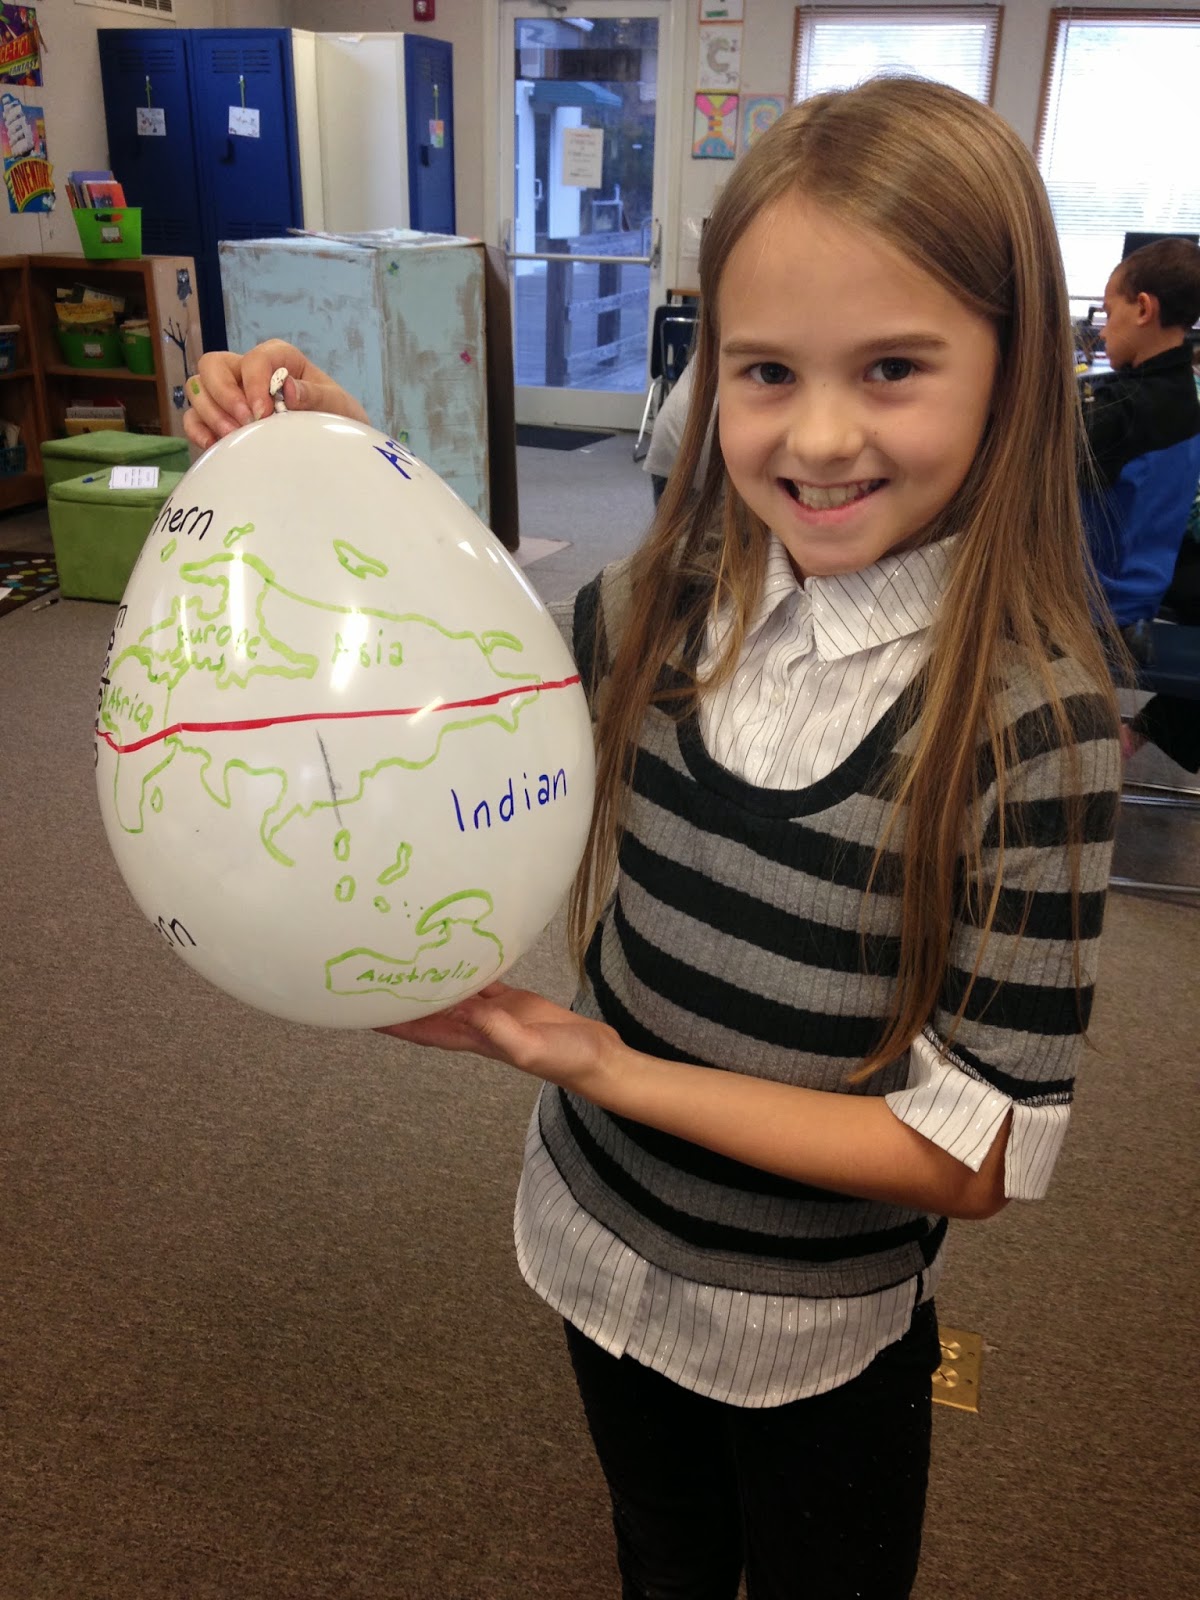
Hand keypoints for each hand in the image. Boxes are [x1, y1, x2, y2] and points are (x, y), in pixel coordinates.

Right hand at [183, 338, 369, 449]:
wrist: (332, 448)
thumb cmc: (334, 419)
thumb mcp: (337, 406)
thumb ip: (315, 395)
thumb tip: (288, 388)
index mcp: (278, 359)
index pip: (255, 358)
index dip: (254, 381)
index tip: (264, 413)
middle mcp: (247, 372)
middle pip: (213, 365)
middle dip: (224, 394)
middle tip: (245, 423)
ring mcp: (229, 395)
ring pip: (197, 389)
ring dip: (210, 413)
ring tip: (233, 438)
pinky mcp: (218, 421)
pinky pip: (193, 418)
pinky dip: (198, 431)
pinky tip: (215, 446)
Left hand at [377, 982, 622, 1097]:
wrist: (598, 1058)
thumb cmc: (566, 1060)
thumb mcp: (530, 1047)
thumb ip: (499, 1030)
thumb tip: (468, 1008)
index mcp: (476, 1040)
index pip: (423, 1030)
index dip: (394, 1022)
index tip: (363, 1008)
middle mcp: (478, 1027)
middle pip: (430, 1011)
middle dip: (404, 998)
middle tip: (376, 974)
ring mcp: (495, 1013)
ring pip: (453, 993)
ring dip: (431, 982)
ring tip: (408, 960)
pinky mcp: (515, 1001)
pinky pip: (482, 982)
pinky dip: (466, 969)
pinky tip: (457, 953)